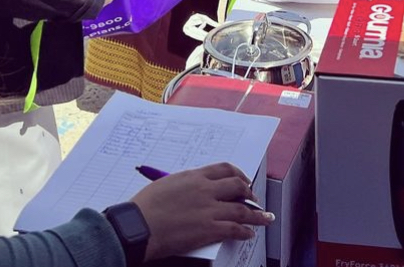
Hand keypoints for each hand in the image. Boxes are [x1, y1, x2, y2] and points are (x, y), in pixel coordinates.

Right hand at [133, 163, 273, 261]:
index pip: (224, 169)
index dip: (238, 174)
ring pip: (242, 208)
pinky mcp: (208, 229)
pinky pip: (234, 229)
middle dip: (250, 192)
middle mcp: (205, 189)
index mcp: (194, 176)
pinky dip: (245, 231)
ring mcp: (209, 209)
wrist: (138, 225)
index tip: (243, 180)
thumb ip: (184, 185)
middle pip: (237, 185)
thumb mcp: (167, 185)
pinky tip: (250, 234)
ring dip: (257, 214)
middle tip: (254, 199)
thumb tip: (192, 190)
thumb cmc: (145, 207)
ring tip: (265, 218)